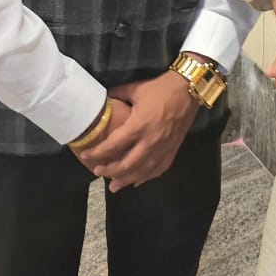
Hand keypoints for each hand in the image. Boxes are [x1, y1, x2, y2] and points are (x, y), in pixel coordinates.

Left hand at [74, 72, 197, 191]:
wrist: (189, 89)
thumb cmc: (161, 88)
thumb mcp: (135, 89)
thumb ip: (117, 95)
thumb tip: (103, 99)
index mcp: (139, 125)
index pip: (114, 145)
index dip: (98, 152)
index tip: (86, 155)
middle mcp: (150, 141)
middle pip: (127, 164)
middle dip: (110, 171)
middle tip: (97, 172)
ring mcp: (163, 148)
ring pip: (142, 171)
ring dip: (126, 180)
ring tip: (114, 186)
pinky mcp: (173, 149)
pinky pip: (158, 169)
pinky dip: (146, 177)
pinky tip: (137, 181)